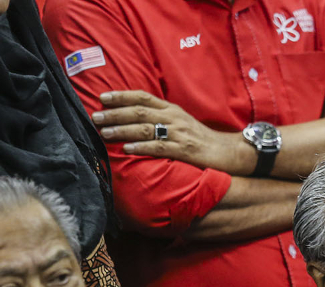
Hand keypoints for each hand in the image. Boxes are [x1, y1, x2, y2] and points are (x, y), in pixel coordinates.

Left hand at [92, 90, 247, 173]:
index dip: (122, 96)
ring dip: (122, 130)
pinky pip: (159, 148)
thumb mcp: (182, 122)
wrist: (229, 152)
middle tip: (96, 116)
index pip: (143, 97)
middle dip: (115, 113)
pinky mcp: (184, 151)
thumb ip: (161, 118)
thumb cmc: (202, 139)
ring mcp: (179, 134)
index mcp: (172, 109)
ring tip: (103, 132)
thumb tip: (135, 119)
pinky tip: (126, 149)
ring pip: (145, 129)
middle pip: (139, 112)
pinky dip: (141, 147)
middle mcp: (174, 118)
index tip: (103, 98)